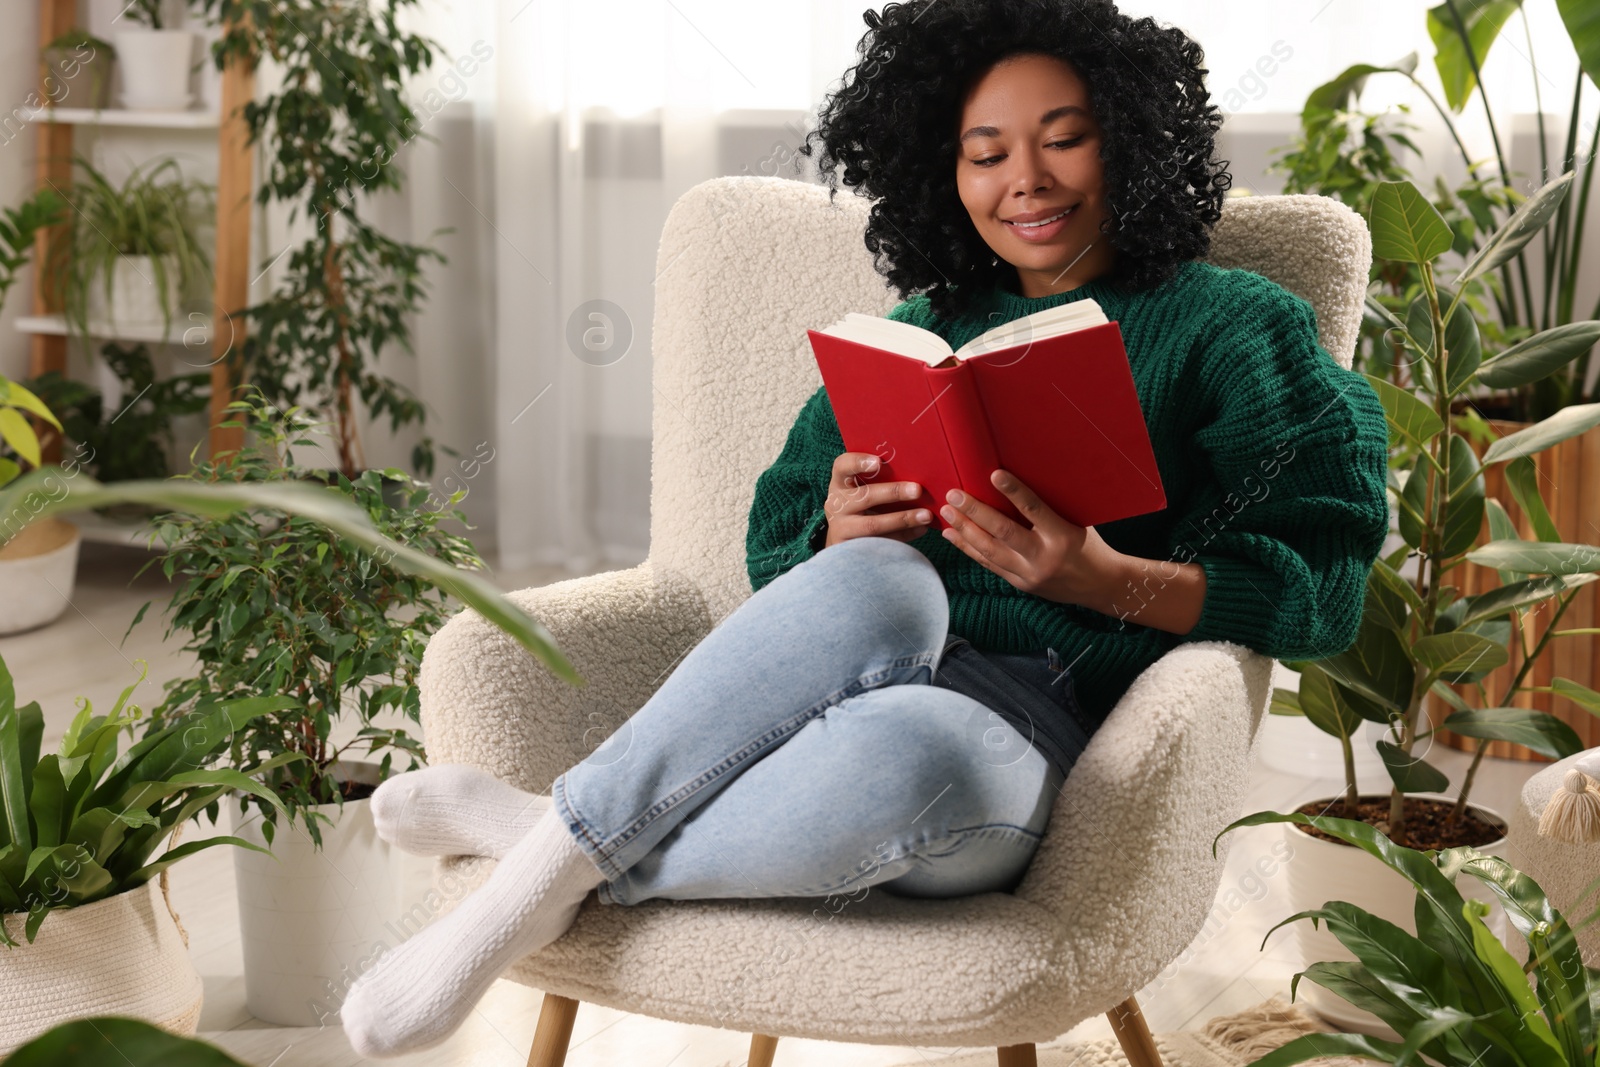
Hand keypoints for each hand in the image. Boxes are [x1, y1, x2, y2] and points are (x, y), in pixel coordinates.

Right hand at [822, 452, 931, 546]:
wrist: (843, 542)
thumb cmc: (859, 508)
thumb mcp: (859, 491)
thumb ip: (877, 480)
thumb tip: (915, 471)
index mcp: (840, 484)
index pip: (842, 467)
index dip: (858, 463)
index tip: (878, 462)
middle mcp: (837, 505)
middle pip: (864, 496)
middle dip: (893, 493)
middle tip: (917, 490)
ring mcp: (842, 529)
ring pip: (873, 524)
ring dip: (902, 519)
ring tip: (925, 515)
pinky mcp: (851, 550)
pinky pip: (881, 543)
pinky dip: (903, 536)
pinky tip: (921, 529)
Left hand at [939, 468, 1124, 605]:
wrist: (1101, 586)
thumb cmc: (1091, 546)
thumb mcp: (1077, 522)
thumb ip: (1049, 510)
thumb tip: (1018, 484)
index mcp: (1063, 536)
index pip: (1034, 510)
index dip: (1013, 491)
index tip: (994, 474)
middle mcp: (1044, 557)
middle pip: (1003, 532)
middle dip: (974, 513)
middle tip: (953, 495)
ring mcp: (1030, 574)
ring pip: (989, 551)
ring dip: (964, 531)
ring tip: (946, 513)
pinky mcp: (1021, 584)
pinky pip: (989, 565)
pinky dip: (969, 549)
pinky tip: (953, 535)